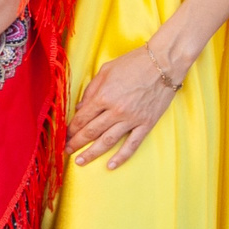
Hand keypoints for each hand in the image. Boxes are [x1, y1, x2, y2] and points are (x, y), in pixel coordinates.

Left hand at [68, 41, 187, 168]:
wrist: (164, 63)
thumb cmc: (134, 63)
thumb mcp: (106, 71)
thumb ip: (91, 91)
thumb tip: (81, 109)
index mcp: (103, 96)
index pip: (82, 118)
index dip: (71, 128)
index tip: (65, 135)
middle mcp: (115, 111)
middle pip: (91, 132)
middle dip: (76, 143)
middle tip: (66, 151)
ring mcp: (131, 119)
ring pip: (107, 141)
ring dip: (91, 153)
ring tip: (80, 161)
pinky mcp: (146, 124)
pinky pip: (132, 144)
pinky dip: (121, 157)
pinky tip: (110, 165)